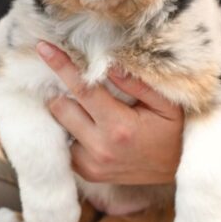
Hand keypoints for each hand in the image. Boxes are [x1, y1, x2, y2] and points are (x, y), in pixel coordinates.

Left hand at [36, 41, 183, 184]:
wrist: (177, 170)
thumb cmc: (173, 132)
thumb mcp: (166, 104)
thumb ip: (137, 84)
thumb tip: (107, 65)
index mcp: (118, 127)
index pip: (82, 89)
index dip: (61, 66)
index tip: (43, 47)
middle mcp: (99, 148)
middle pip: (60, 108)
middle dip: (61, 89)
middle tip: (72, 78)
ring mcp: (90, 165)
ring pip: (59, 127)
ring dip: (65, 110)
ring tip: (84, 103)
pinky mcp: (87, 174)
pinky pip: (66, 145)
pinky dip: (71, 130)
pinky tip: (88, 123)